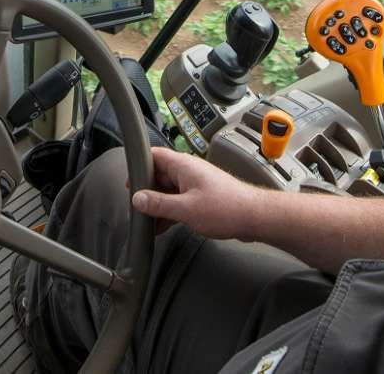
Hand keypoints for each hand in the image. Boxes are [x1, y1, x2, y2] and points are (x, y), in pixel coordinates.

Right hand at [131, 147, 260, 239]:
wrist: (254, 217)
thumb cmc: (227, 207)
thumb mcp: (186, 209)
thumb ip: (159, 204)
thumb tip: (138, 199)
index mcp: (183, 165)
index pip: (153, 155)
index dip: (139, 167)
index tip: (129, 183)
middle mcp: (189, 171)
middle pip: (159, 175)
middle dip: (147, 192)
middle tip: (137, 209)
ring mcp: (196, 184)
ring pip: (169, 190)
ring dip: (159, 205)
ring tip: (149, 223)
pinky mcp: (202, 196)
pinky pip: (180, 200)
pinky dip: (170, 211)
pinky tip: (163, 227)